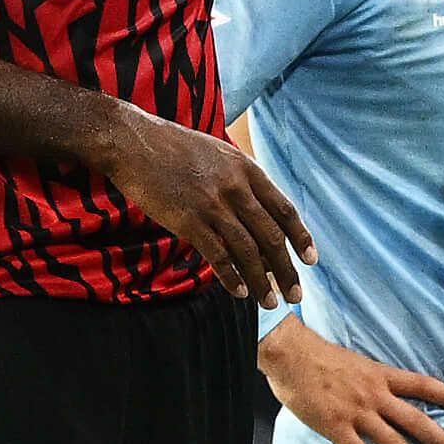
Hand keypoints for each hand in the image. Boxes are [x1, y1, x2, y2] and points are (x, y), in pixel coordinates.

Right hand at [98, 106, 313, 304]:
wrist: (133, 141)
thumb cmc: (175, 149)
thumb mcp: (219, 154)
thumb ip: (241, 181)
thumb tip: (258, 215)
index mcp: (247, 170)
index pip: (284, 210)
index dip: (300, 237)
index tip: (311, 260)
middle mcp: (235, 188)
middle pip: (271, 237)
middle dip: (286, 270)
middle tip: (295, 296)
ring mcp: (212, 205)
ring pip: (248, 251)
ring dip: (262, 282)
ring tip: (270, 303)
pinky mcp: (188, 220)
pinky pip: (218, 256)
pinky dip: (232, 277)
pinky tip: (241, 292)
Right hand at [260, 317, 443, 443]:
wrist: (291, 355)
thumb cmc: (319, 358)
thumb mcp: (357, 363)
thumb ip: (373, 380)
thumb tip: (384, 394)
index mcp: (382, 376)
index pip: (423, 385)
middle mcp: (376, 395)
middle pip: (417, 420)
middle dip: (441, 440)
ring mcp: (358, 412)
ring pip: (393, 442)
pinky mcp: (338, 427)